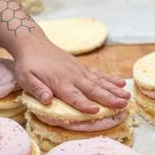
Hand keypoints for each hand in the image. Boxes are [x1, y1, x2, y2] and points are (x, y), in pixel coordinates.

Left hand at [12, 38, 129, 113]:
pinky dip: (111, 78)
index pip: (74, 96)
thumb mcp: (26, 78)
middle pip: (93, 89)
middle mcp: (73, 77)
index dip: (84, 104)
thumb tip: (47, 101)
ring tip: (128, 96)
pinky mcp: (82, 67)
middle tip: (123, 105)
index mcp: (59, 83)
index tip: (96, 111)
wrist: (33, 43)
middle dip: (109, 98)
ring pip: (100, 82)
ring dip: (115, 89)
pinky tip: (122, 83)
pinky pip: (99, 74)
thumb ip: (37, 89)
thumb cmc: (28, 64)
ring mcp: (80, 71)